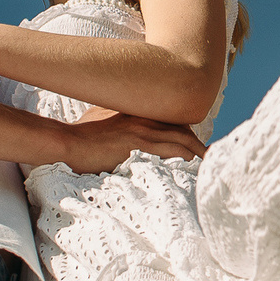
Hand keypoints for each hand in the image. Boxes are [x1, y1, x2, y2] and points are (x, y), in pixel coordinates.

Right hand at [47, 112, 208, 173]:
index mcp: (138, 114)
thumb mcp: (103, 123)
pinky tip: (193, 166)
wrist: (67, 143)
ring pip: (181, 138)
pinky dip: (185, 157)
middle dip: (199, 144)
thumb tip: (125, 139)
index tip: (198, 146)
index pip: (172, 121)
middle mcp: (144, 118)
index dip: (188, 133)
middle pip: (182, 128)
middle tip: (212, 157)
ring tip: (209, 165)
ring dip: (198, 152)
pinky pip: (170, 150)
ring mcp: (142, 130)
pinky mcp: (138, 143)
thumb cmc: (81, 137)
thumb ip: (119, 126)